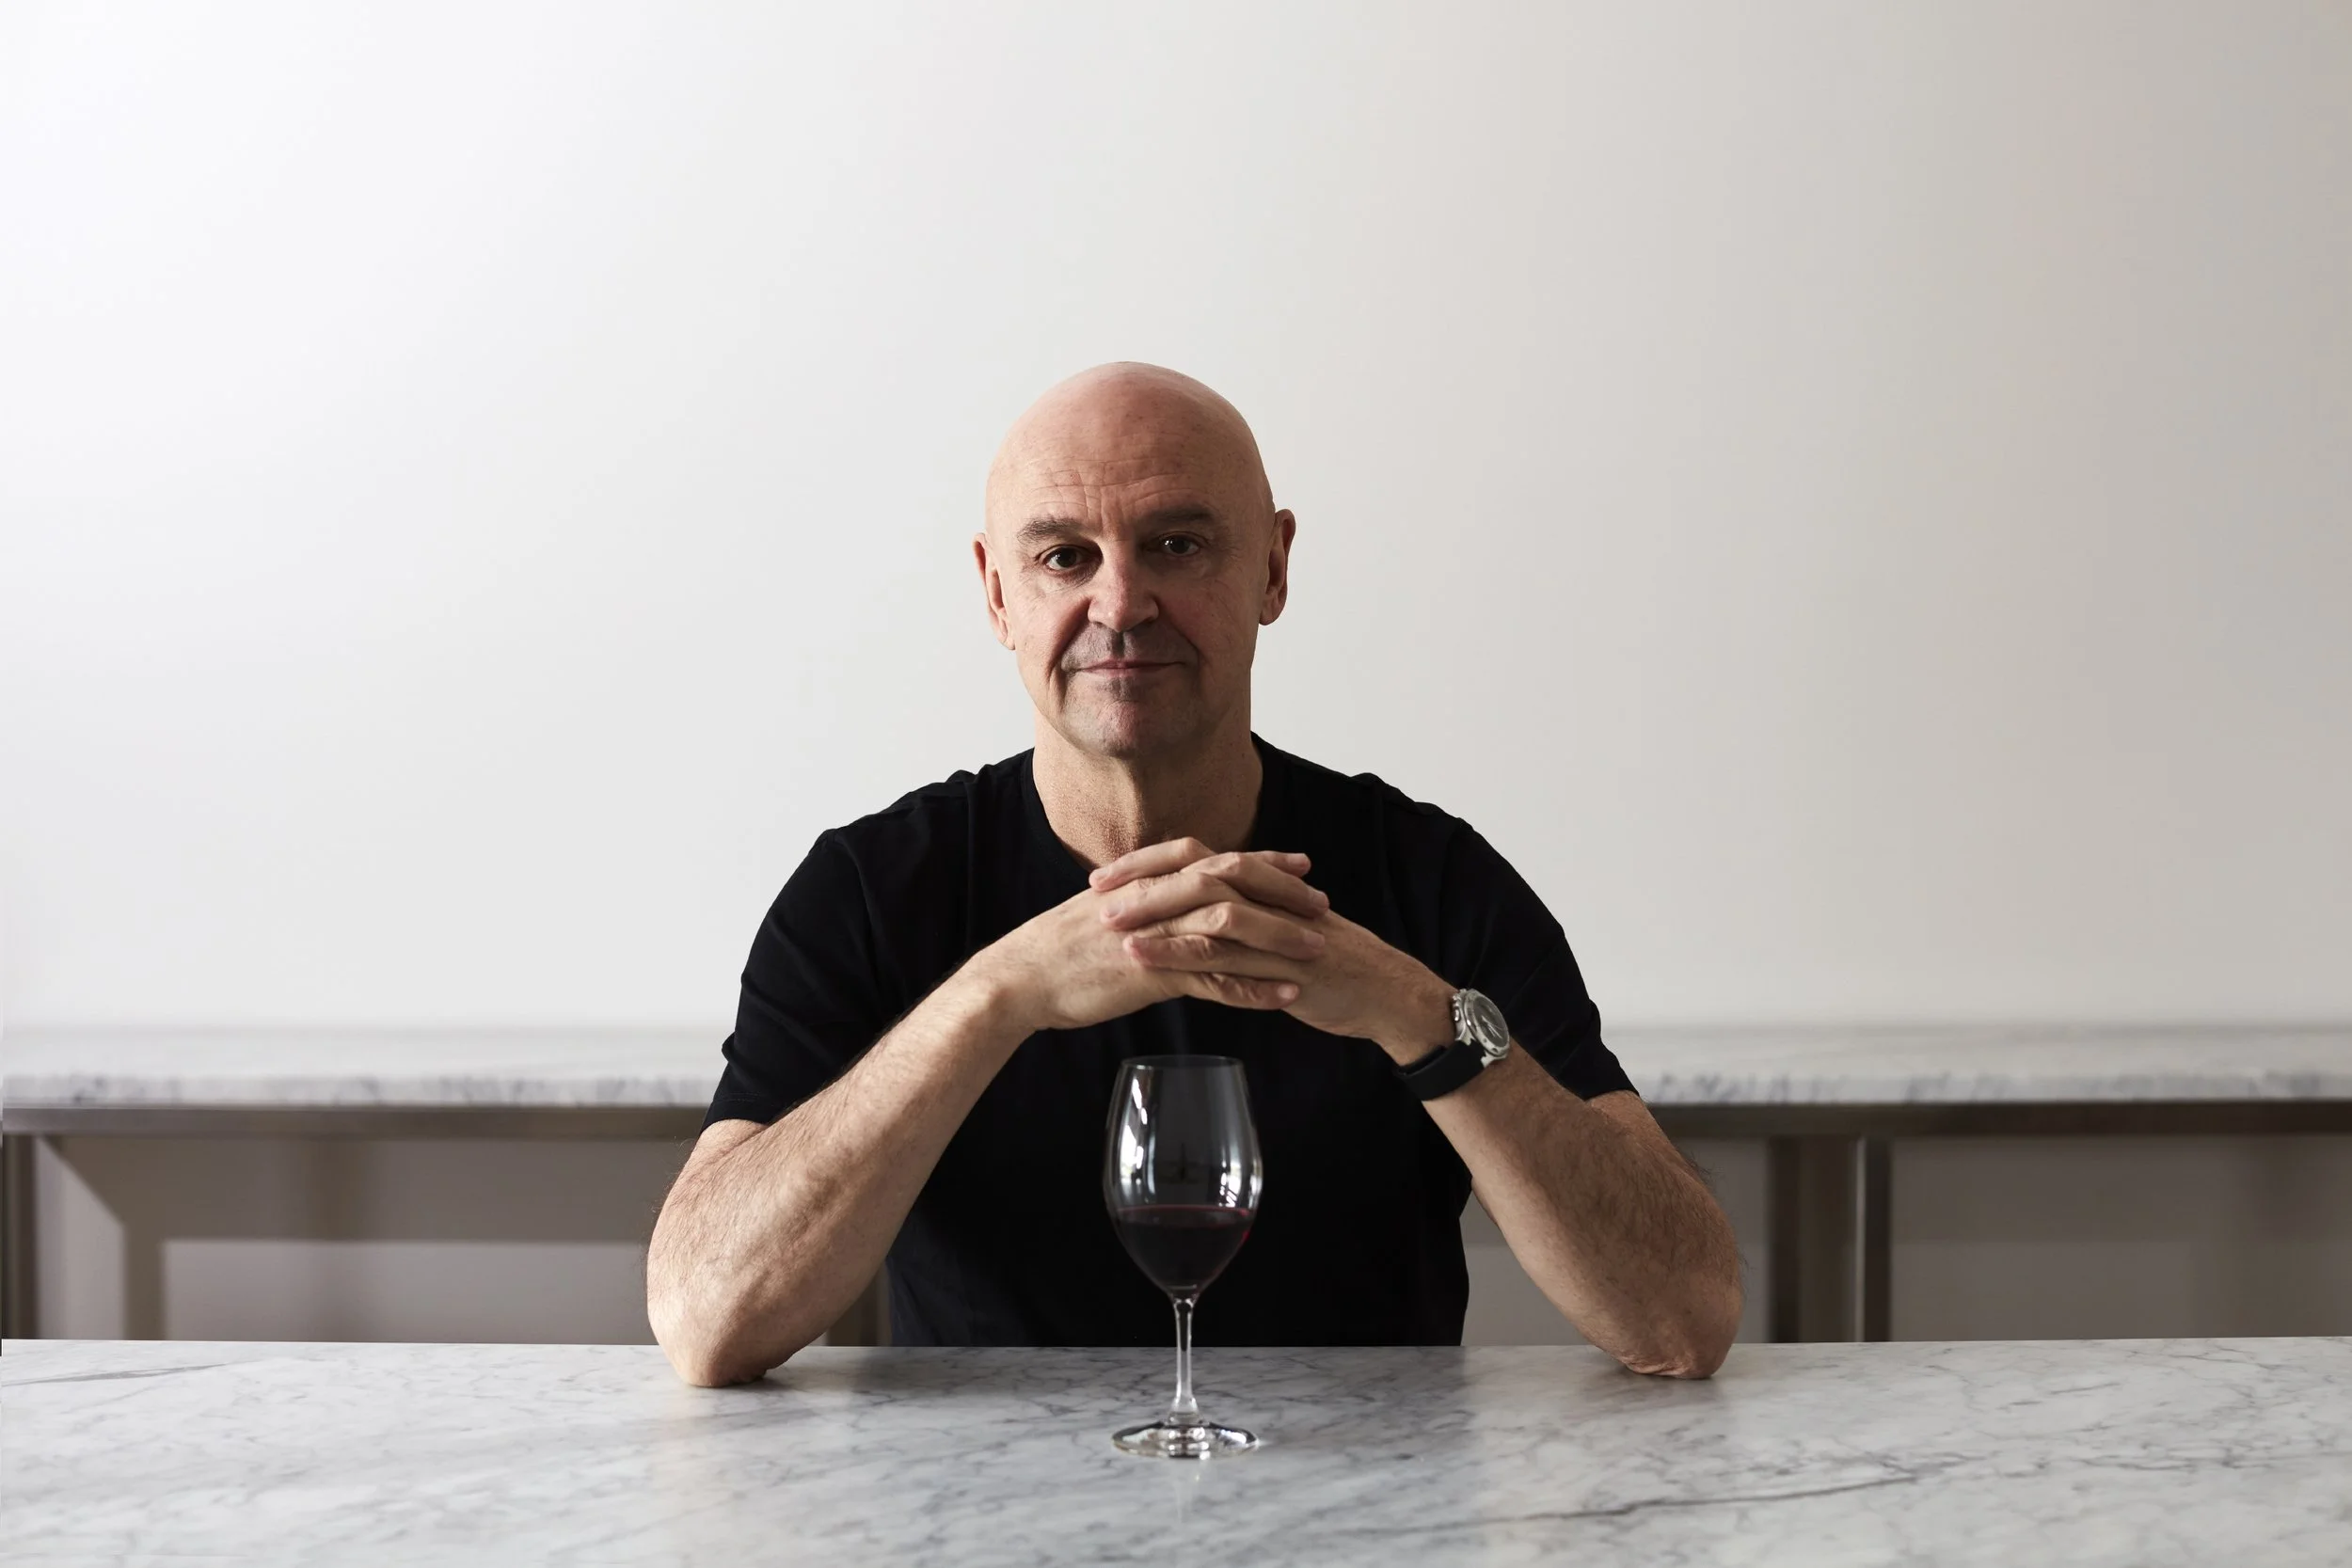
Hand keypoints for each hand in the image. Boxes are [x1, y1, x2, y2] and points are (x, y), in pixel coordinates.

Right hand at [969, 841, 1330, 1034]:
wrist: (1019, 979)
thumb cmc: (1057, 950)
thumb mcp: (1104, 912)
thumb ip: (1142, 903)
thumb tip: (1169, 903)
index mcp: (1146, 881)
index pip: (1215, 859)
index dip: (1261, 861)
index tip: (1299, 863)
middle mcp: (1155, 898)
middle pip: (1233, 882)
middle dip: (1282, 891)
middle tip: (1321, 903)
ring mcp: (1155, 934)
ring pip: (1231, 927)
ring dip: (1279, 937)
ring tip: (1318, 949)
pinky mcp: (1152, 973)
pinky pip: (1215, 978)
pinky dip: (1254, 987)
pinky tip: (1285, 997)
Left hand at [1094, 841, 1456, 1062]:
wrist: (1388, 994)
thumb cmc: (1334, 967)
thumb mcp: (1287, 932)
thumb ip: (1249, 919)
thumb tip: (1204, 915)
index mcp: (1265, 888)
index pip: (1199, 860)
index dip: (1152, 863)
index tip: (1108, 873)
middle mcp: (1268, 900)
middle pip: (1196, 874)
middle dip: (1143, 880)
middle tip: (1095, 890)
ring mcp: (1277, 932)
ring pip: (1206, 912)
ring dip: (1155, 916)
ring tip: (1108, 924)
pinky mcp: (1283, 968)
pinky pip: (1225, 959)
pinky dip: (1181, 956)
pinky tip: (1146, 961)